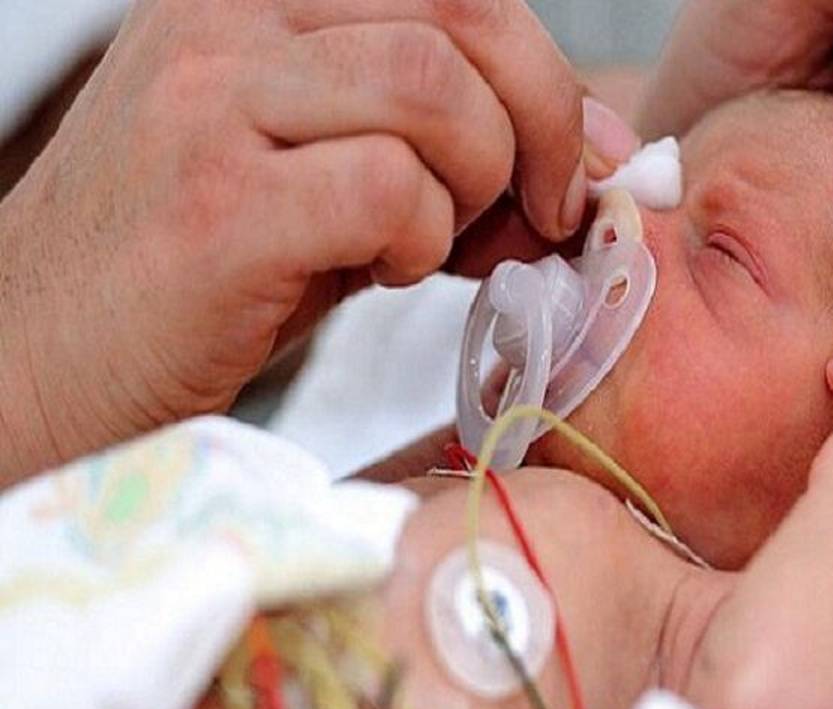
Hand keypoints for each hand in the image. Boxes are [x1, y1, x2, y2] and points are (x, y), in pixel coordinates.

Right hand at [0, 0, 587, 484]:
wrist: (43, 357)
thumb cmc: (199, 274)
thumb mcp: (327, 183)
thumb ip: (444, 152)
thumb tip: (585, 160)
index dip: (543, 76)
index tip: (569, 168)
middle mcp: (229, 19)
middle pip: (464, 12)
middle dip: (541, 122)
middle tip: (538, 211)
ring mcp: (213, 101)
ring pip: (434, 89)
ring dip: (471, 184)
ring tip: (420, 245)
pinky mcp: (215, 203)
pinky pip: (386, 187)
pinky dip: (418, 240)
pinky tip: (379, 272)